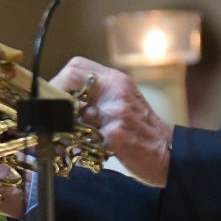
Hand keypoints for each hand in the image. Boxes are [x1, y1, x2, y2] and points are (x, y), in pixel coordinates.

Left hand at [54, 57, 174, 186]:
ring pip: (73, 112)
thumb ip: (96, 99)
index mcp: (117, 81)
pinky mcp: (116, 134)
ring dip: (66, 128)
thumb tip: (59, 104)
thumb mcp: (123, 104)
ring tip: (68, 141)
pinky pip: (85, 138)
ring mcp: (117, 112)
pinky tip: (85, 152)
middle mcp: (117, 91)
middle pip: (71, 78)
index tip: (50, 99)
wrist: (170, 153)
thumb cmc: (142, 131)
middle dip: (55, 99)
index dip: (57, 81)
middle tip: (52, 117)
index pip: (76, 67)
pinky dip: (79, 147)